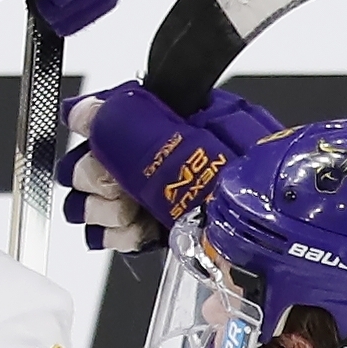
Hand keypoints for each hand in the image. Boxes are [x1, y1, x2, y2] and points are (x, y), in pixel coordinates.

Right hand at [59, 82, 287, 251]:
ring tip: (133, 211)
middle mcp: (157, 150)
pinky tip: (140, 230)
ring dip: (104, 208)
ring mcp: (152, 191)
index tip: (101, 147)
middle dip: (96, 176)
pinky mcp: (154, 226)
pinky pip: (108, 230)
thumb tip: (79, 110)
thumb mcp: (178, 142)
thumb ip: (121, 121)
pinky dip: (118, 233)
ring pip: (90, 197)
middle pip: (87, 158)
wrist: (267, 237)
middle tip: (123, 186)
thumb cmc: (239, 183)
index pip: (104, 112)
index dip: (95, 131)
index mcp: (168, 115)